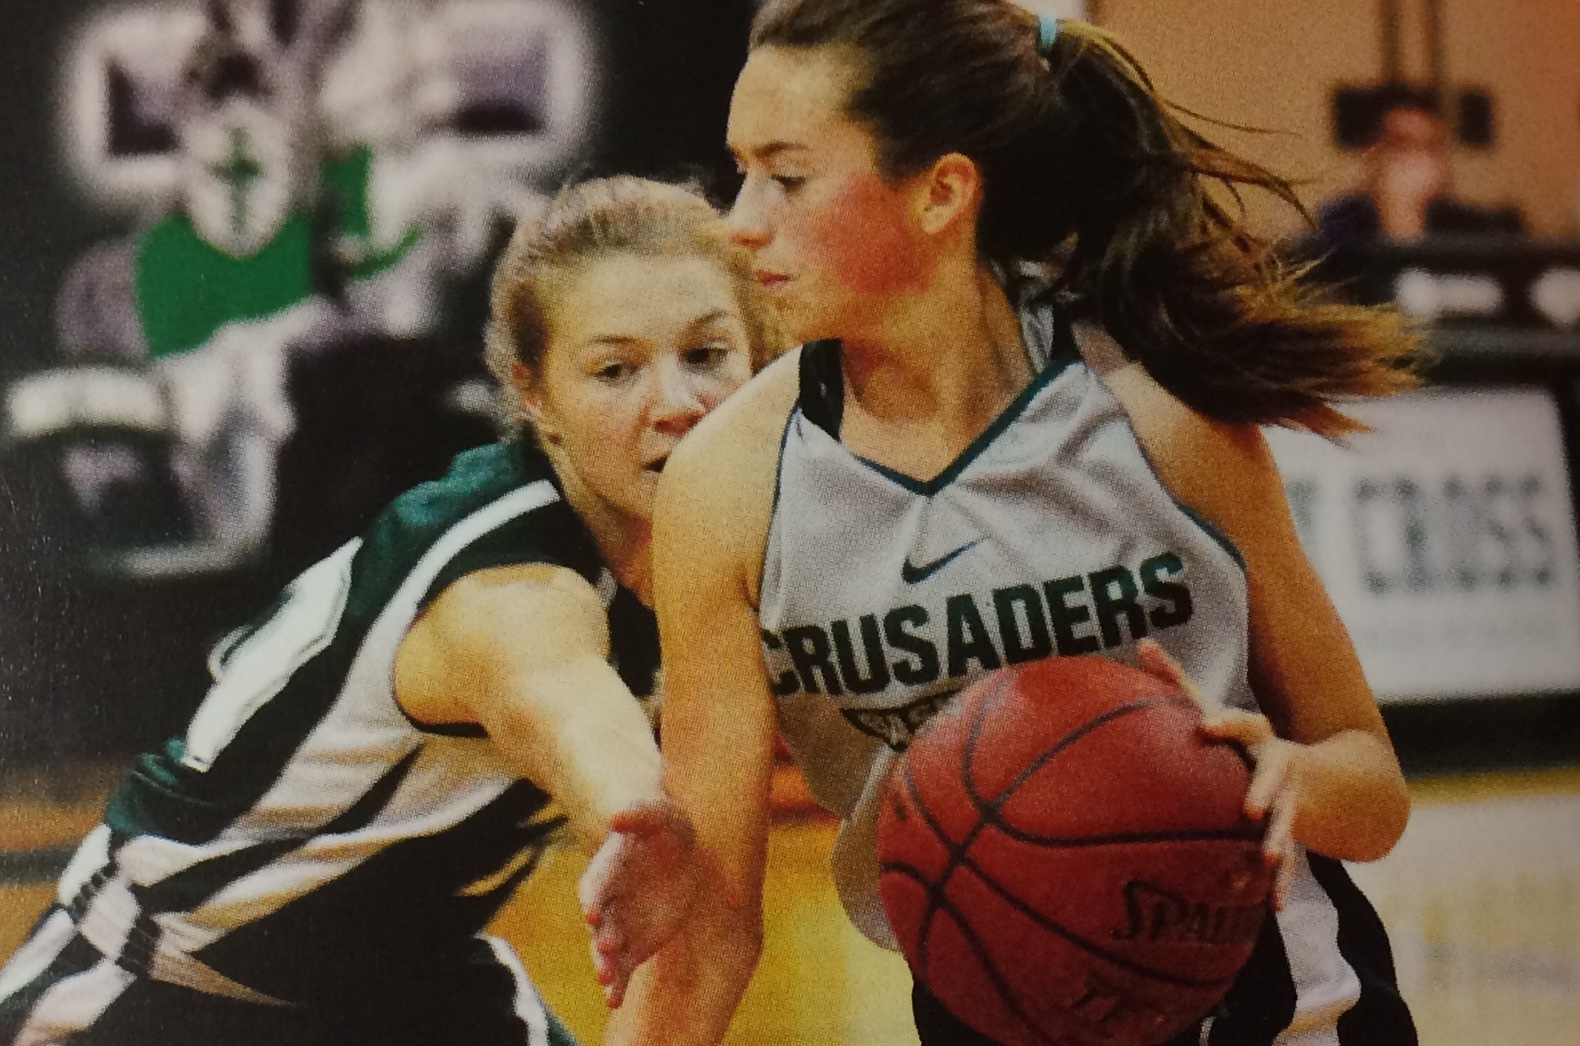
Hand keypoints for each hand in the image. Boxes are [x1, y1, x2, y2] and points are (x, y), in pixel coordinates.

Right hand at [578, 798, 697, 1007]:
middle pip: (598, 924)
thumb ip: (638, 815)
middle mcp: (607, 902)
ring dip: (605, 966)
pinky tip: (614, 1002)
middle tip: (604, 949)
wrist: (675, 850)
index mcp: (606, 871)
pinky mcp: (634, 945)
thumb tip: (617, 817)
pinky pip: (623, 968)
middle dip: (599, 937)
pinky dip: (617, 985)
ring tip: (606, 983)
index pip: (595, 886)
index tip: (591, 911)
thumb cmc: (662, 826)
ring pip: (607, 951)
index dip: (593, 898)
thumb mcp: (657, 814)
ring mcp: (619, 925)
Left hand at [1136, 639, 1298, 911]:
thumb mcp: (1215, 707)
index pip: (1241, 723)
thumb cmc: (1243, 739)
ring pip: (1287, 822)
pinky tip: (1274, 906)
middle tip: (1248, 809)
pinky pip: (1290, 860)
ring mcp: (1290, 801)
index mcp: (1255, 733)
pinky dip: (1282, 882)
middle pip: (1273, 777)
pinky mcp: (1293, 832)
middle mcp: (1277, 766)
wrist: (1318, 774)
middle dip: (1263, 790)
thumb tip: (1141, 640)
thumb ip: (1178, 680)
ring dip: (1276, 841)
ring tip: (1264, 860)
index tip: (1204, 728)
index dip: (1223, 724)